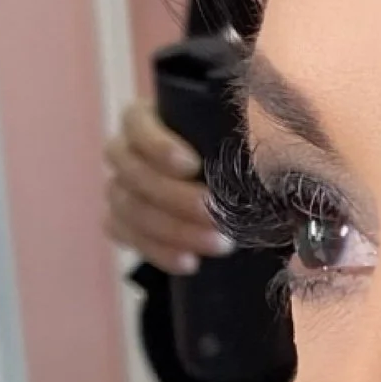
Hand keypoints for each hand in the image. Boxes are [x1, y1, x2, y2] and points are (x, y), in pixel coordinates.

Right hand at [104, 97, 232, 274]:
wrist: (220, 189)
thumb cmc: (227, 149)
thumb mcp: (228, 135)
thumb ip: (230, 136)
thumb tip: (262, 149)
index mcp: (145, 119)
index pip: (137, 126)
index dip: (159, 146)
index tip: (192, 165)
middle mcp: (124, 151)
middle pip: (133, 173)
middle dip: (175, 197)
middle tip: (215, 215)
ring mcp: (118, 187)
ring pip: (128, 208)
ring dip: (174, 231)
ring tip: (218, 244)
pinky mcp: (120, 220)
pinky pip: (125, 237)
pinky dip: (157, 251)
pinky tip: (189, 262)